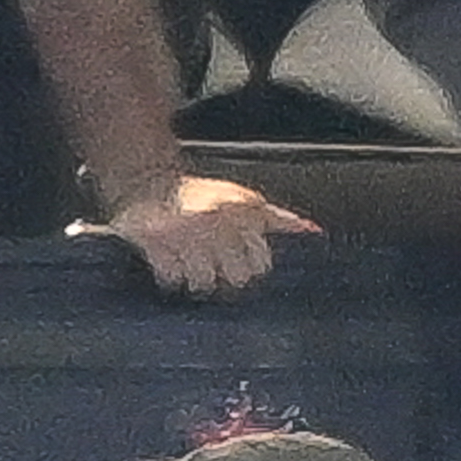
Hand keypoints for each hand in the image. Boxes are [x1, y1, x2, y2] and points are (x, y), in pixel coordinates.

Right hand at [76, 166, 316, 297]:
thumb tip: (314, 232)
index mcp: (241, 210)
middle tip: (212, 270)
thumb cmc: (201, 195)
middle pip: (236, 278)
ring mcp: (185, 232)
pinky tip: (169, 267)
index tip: (237, 265)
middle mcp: (216, 220)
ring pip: (203, 282)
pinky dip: (170, 278)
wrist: (146, 178)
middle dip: (225, 279)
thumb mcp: (244, 199)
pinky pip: (171, 278)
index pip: (260, 262)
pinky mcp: (155, 240)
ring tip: (188, 269)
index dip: (250, 269)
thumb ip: (279, 219)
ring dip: (196, 281)